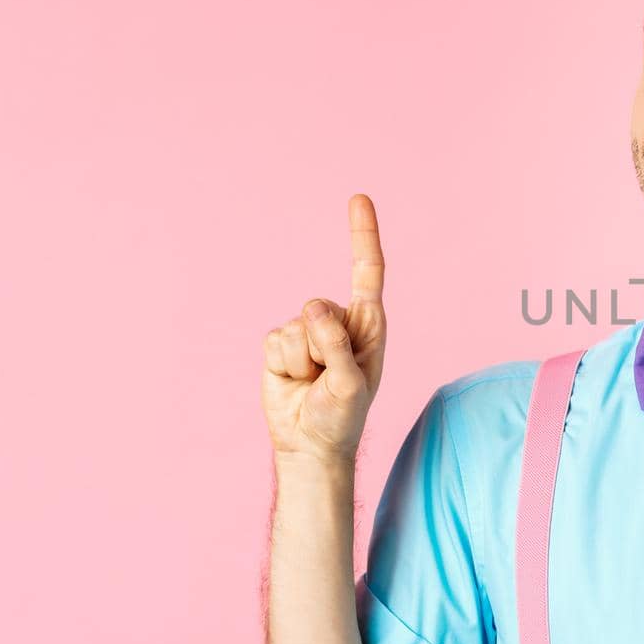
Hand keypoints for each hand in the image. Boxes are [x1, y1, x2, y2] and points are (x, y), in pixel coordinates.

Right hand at [261, 194, 387, 465]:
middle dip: (321, 345)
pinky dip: (282, 365)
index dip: (362, 235)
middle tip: (327, 378)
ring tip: (312, 382)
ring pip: (294, 327)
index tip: (358, 198)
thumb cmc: (341, 416)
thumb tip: (314, 307)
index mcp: (368, 325)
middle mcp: (339, 322)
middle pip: (320, 309)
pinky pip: (274, 341)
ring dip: (301, 361)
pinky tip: (293, 381)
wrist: (309, 444)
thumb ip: (336, 345)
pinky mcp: (279, 344)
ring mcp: (307, 331)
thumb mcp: (349, 385)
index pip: (367, 272)